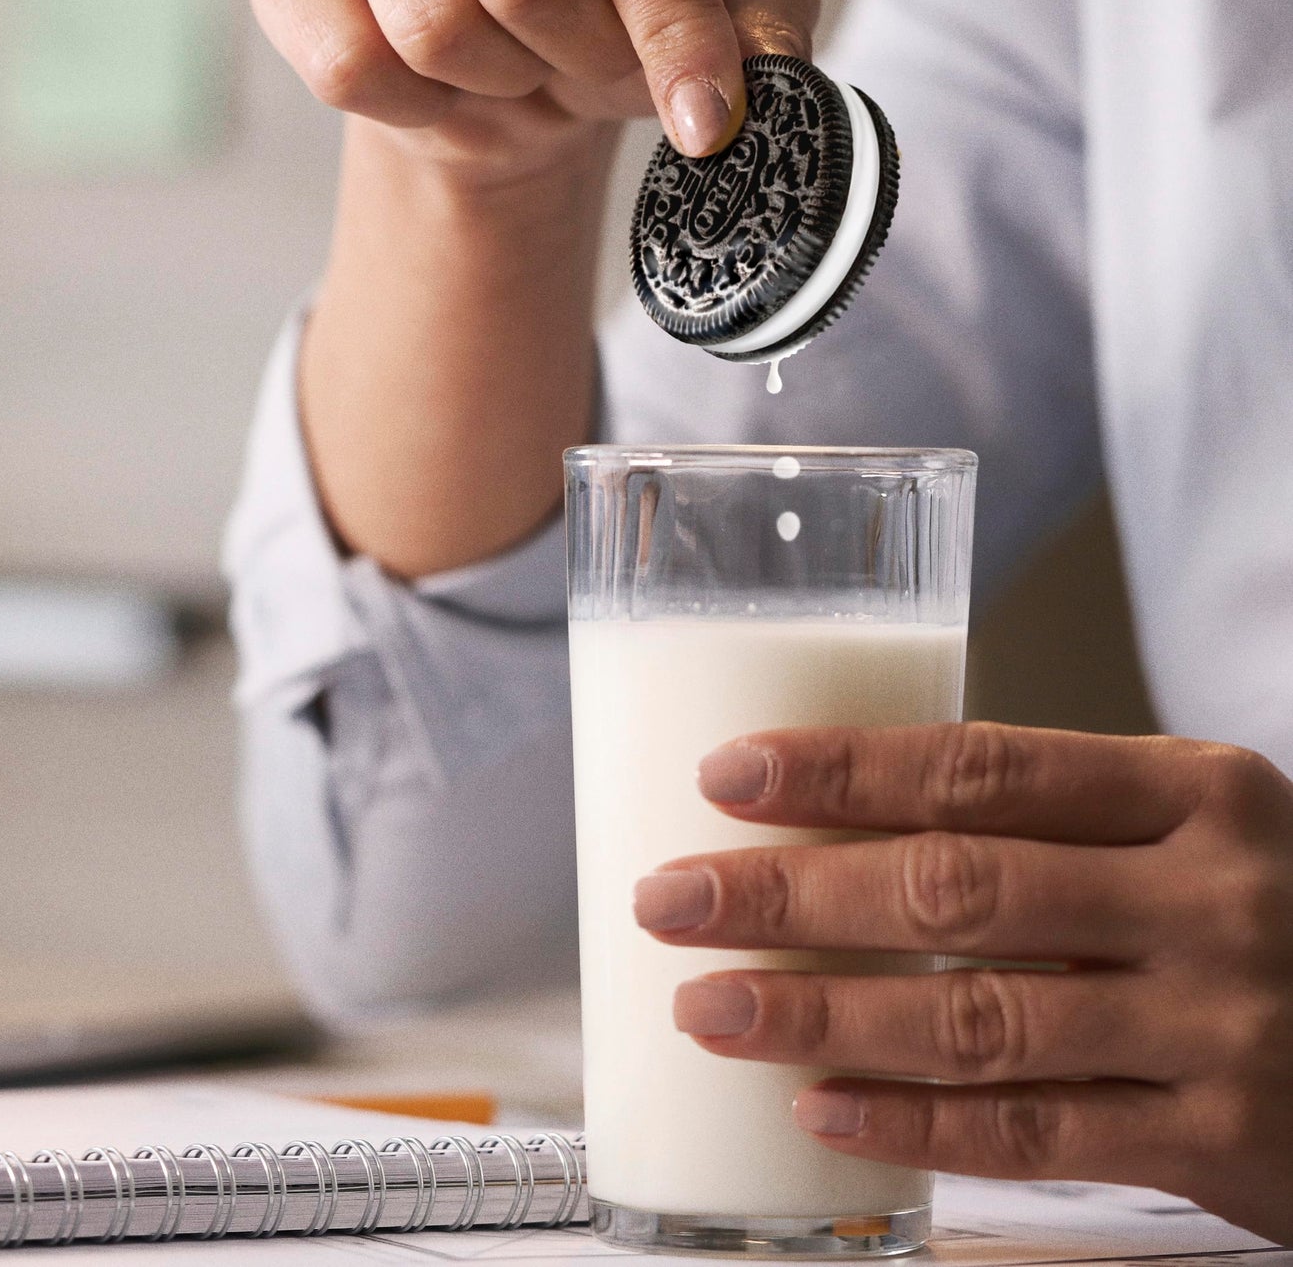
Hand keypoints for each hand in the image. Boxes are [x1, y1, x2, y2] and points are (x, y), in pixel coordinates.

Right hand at [245, 0, 818, 176]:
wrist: (504, 67)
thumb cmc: (609, 8)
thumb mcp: (719, 2)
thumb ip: (762, 16)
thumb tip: (766, 76)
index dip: (673, 27)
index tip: (708, 119)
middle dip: (580, 57)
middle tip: (590, 65)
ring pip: (435, 25)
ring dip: (499, 82)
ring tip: (514, 61)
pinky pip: (351, 66)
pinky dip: (418, 108)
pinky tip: (439, 82)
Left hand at [633, 723, 1292, 1245]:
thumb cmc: (1265, 910)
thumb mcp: (1189, 831)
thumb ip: (1053, 825)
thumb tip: (841, 826)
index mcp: (1192, 789)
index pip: (983, 767)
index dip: (844, 770)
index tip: (727, 774)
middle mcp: (1208, 896)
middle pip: (956, 888)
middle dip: (793, 895)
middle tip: (673, 899)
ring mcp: (1222, 1023)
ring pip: (978, 1018)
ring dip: (824, 1015)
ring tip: (711, 1008)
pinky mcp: (1225, 1140)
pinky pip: (1038, 1134)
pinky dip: (917, 1123)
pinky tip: (819, 1108)